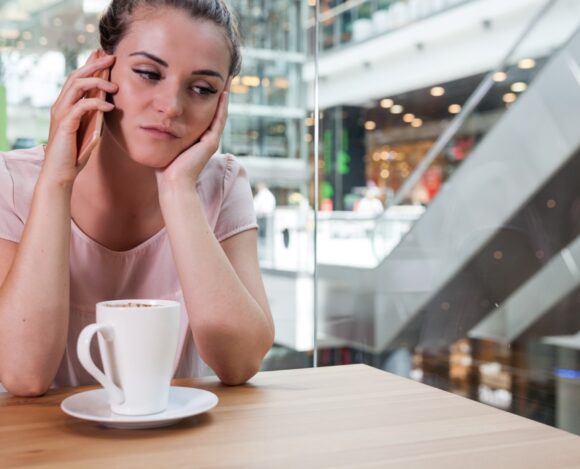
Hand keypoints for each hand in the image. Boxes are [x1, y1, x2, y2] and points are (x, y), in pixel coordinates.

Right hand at [43, 50, 116, 184]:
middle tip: (112, 57)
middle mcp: (61, 105)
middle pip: (76, 75)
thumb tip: (108, 105)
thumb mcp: (89, 131)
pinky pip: (81, 106)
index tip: (105, 56)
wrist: (61, 173)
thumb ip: (95, 117)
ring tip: (115, 86)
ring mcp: (62, 113)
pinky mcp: (65, 123)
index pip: (78, 78)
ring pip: (77, 85)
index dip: (90, 65)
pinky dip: (97, 103)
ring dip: (98, 82)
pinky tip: (109, 107)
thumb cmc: (75, 154)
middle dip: (95, 64)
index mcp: (67, 105)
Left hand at [155, 85, 229, 192]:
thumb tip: (151, 119)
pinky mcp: (212, 142)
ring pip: (220, 113)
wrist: (173, 182)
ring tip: (227, 79)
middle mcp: (207, 138)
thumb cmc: (164, 167)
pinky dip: (222, 106)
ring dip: (224, 96)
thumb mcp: (164, 142)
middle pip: (215, 111)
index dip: (206, 98)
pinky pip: (219, 120)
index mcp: (197, 138)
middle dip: (217, 94)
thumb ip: (163, 131)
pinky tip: (223, 92)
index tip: (205, 81)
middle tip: (222, 76)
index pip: (205, 114)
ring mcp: (211, 140)